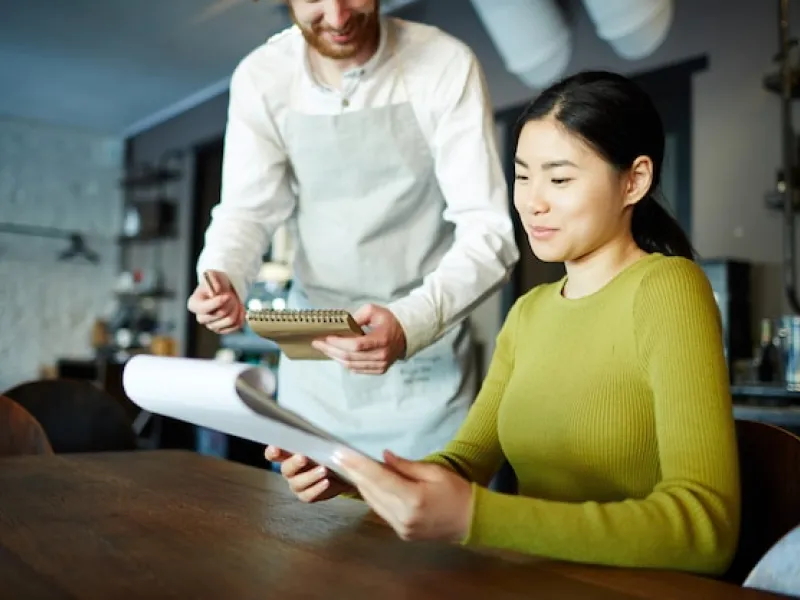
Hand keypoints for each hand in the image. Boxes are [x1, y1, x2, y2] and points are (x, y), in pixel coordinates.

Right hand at [186, 270, 244, 334]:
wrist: (225, 289)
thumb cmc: (216, 282)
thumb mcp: (213, 274)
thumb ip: (212, 278)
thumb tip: (216, 290)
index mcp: (194, 304)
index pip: (203, 308)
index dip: (217, 303)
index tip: (227, 296)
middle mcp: (201, 317)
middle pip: (219, 314)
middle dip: (230, 303)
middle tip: (230, 295)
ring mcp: (212, 325)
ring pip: (230, 320)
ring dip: (236, 308)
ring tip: (234, 300)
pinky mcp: (224, 330)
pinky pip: (237, 325)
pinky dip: (241, 315)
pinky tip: (239, 308)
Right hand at [265, 445, 354, 502]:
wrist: (342, 473)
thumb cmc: (329, 453)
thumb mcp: (324, 443)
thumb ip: (318, 439)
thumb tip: (320, 431)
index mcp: (289, 454)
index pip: (274, 453)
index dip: (272, 452)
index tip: (275, 449)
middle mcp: (290, 470)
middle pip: (285, 469)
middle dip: (294, 463)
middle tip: (303, 458)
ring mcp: (297, 483)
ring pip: (297, 483)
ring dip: (310, 476)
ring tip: (324, 470)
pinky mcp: (306, 495)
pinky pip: (308, 495)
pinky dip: (317, 488)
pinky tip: (326, 482)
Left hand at [311, 304, 405, 373]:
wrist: (405, 334)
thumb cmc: (388, 321)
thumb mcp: (374, 311)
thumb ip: (357, 316)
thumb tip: (341, 325)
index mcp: (382, 339)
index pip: (356, 345)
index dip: (339, 343)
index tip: (327, 337)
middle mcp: (382, 355)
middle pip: (350, 357)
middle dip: (331, 350)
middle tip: (318, 343)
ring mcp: (382, 365)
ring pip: (352, 365)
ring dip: (335, 357)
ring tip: (325, 349)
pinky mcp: (380, 370)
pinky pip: (357, 370)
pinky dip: (345, 363)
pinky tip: (337, 355)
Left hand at [333, 449, 472, 542]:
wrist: (472, 521)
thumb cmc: (457, 491)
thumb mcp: (435, 472)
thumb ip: (405, 466)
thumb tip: (382, 457)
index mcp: (414, 498)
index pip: (378, 478)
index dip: (357, 465)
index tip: (341, 453)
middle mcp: (403, 516)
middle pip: (371, 491)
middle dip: (354, 472)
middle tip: (339, 456)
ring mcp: (401, 527)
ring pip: (372, 502)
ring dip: (360, 484)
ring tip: (349, 467)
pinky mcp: (401, 532)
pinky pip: (380, 511)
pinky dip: (372, 496)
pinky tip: (366, 483)